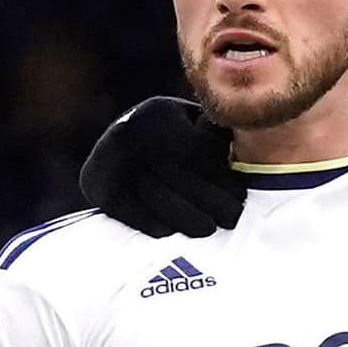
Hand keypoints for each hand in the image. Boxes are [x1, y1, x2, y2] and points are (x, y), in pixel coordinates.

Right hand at [80, 97, 243, 237]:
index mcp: (160, 113)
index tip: (240, 196)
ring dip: (186, 218)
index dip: (222, 178)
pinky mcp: (100, 185)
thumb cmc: (167, 137)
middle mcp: (134, 132)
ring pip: (157, 196)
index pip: (198, 153)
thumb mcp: (188, 123)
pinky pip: (129, 209)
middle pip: (180, 176)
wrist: (112, 149)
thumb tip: (247, 151)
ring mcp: (113, 160)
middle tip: (231, 218)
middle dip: (211, 201)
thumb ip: (213, 134)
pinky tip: (168, 233)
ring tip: (207, 229)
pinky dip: (150, 223)